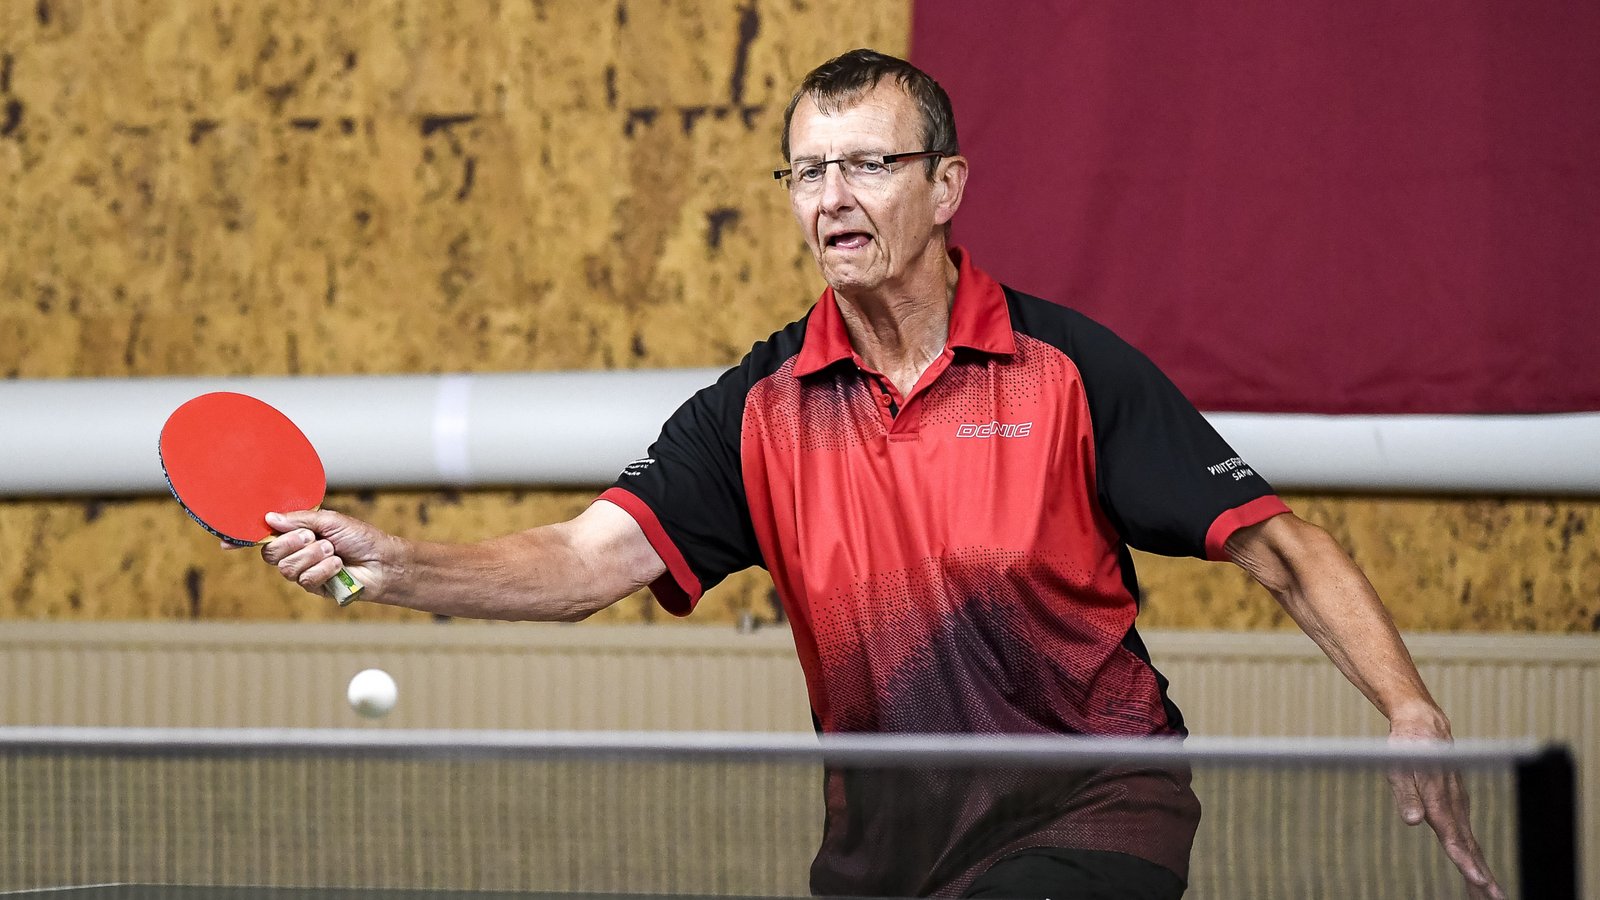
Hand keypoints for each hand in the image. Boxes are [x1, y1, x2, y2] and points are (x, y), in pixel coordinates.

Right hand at [258, 509, 398, 601]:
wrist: (382, 560)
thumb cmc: (360, 538)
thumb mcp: (330, 520)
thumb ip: (299, 519)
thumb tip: (269, 518)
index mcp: (298, 534)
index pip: (269, 538)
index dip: (271, 536)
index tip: (284, 534)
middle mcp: (298, 553)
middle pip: (271, 555)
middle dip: (294, 544)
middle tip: (315, 538)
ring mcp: (305, 571)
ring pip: (288, 568)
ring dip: (313, 556)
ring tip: (333, 551)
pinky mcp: (316, 588)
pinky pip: (306, 580)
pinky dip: (323, 570)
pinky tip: (338, 565)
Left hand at [1385, 716, 1505, 899]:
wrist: (1424, 725)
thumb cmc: (1407, 747)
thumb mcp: (1397, 767)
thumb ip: (1405, 795)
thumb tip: (1411, 821)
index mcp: (1439, 800)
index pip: (1454, 836)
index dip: (1465, 860)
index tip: (1479, 880)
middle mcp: (1453, 806)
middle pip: (1469, 847)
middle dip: (1483, 875)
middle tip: (1496, 899)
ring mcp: (1458, 806)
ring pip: (1472, 844)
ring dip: (1483, 871)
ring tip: (1493, 895)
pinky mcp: (1457, 806)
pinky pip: (1467, 836)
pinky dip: (1475, 857)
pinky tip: (1479, 872)